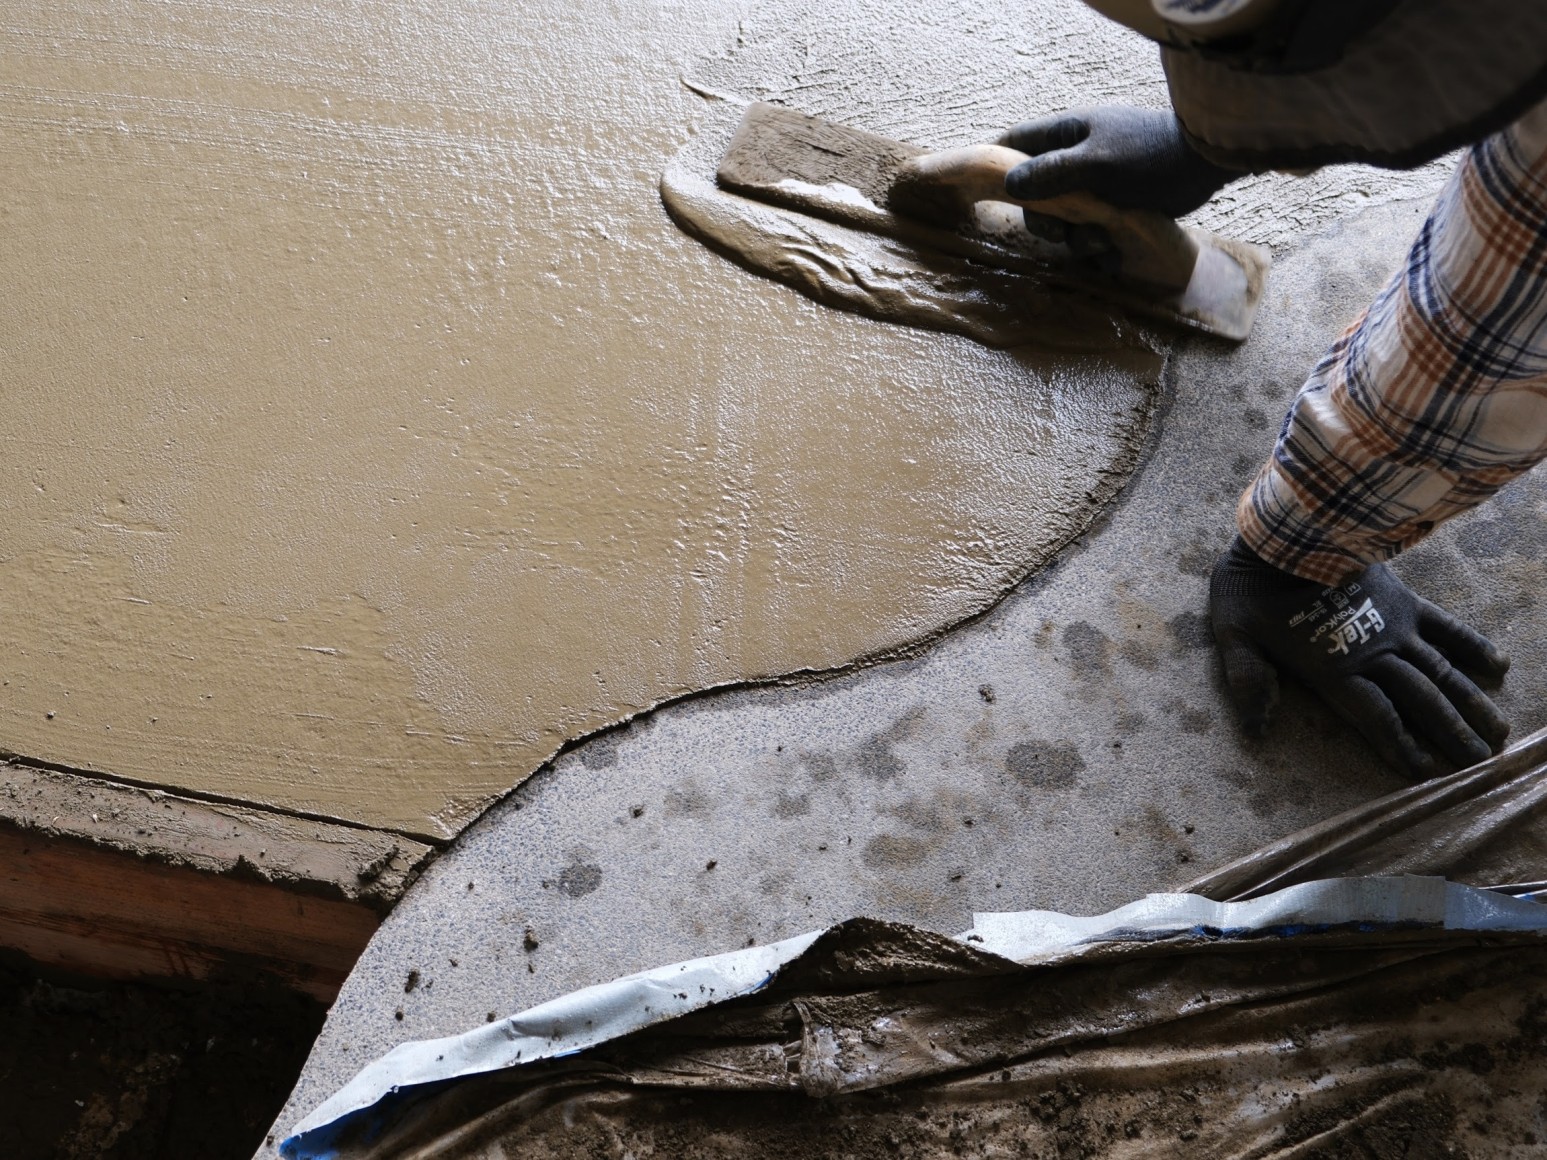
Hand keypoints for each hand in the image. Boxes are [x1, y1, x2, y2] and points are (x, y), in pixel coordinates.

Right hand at [999, 107, 1237, 253]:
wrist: (1202, 162)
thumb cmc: (1147, 154)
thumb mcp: (1095, 161)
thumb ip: (1050, 173)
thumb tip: (1010, 184)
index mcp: (1066, 135)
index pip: (1016, 143)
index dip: (996, 163)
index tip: (985, 189)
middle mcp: (1075, 161)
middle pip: (1036, 195)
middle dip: (1044, 219)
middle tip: (1058, 231)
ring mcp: (1097, 186)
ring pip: (1066, 221)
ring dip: (1077, 238)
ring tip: (1102, 240)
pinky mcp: (1117, 209)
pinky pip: (1093, 234)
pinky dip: (1100, 249)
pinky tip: (1114, 253)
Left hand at [1209, 537, 1509, 778]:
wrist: (1285, 530)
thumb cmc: (1252, 586)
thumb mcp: (1234, 635)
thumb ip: (1249, 682)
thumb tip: (1256, 732)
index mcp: (1333, 668)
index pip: (1375, 717)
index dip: (1399, 745)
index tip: (1425, 773)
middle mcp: (1373, 652)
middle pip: (1420, 700)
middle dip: (1450, 734)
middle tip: (1479, 763)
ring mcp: (1394, 625)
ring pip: (1442, 670)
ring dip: (1470, 702)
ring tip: (1496, 734)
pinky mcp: (1404, 598)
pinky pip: (1445, 625)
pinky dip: (1472, 644)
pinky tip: (1499, 666)